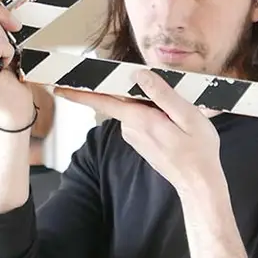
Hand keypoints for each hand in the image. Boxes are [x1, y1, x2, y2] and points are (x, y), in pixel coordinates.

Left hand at [57, 68, 224, 198]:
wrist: (198, 182)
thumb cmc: (198, 150)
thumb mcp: (189, 116)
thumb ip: (163, 95)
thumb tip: (139, 75)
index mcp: (140, 119)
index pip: (103, 102)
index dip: (80, 93)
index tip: (59, 86)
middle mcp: (131, 129)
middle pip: (122, 99)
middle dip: (136, 90)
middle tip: (164, 97)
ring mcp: (134, 136)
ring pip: (133, 108)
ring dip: (149, 104)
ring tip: (178, 115)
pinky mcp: (139, 141)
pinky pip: (139, 119)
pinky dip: (151, 114)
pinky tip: (172, 123)